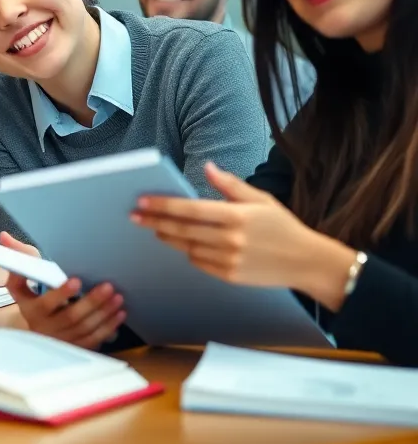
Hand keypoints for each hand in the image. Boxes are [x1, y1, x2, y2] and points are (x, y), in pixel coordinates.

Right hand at [0, 232, 124, 349]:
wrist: (37, 330)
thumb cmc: (33, 298)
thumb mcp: (24, 280)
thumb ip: (21, 258)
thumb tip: (5, 237)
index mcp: (31, 309)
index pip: (45, 302)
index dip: (60, 293)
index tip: (76, 280)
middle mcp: (45, 328)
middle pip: (70, 317)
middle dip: (91, 302)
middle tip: (108, 286)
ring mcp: (61, 340)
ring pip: (85, 328)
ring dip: (104, 313)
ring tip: (118, 297)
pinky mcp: (75, 347)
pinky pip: (94, 339)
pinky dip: (109, 326)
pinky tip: (119, 313)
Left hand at [131, 162, 356, 306]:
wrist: (307, 262)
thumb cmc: (282, 226)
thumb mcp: (261, 200)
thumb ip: (230, 185)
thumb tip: (207, 167)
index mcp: (236, 216)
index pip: (189, 209)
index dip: (163, 206)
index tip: (142, 202)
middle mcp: (230, 239)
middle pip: (181, 230)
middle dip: (154, 222)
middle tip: (135, 216)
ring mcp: (229, 260)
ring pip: (187, 248)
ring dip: (169, 238)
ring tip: (156, 229)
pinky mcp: (229, 276)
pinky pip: (199, 263)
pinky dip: (189, 252)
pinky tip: (184, 244)